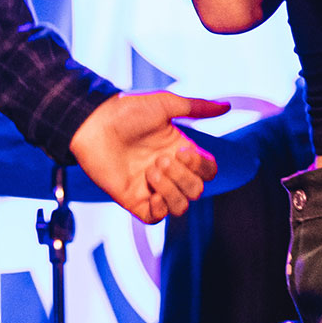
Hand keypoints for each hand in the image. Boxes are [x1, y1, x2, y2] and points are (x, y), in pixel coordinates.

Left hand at [68, 91, 227, 222]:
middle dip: (183, 177)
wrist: (94, 123)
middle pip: (197, 190)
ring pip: (181, 207)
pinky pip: (156, 218)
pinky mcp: (134, 200)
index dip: (202, 166)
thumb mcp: (165, 104)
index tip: (182, 150)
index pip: (209, 171)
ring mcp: (152, 187)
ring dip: (171, 190)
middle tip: (160, 159)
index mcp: (180, 151)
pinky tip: (149, 189)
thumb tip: (228, 106)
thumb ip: (197, 107)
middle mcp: (169, 171)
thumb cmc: (126, 111)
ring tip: (151, 171)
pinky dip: (159, 207)